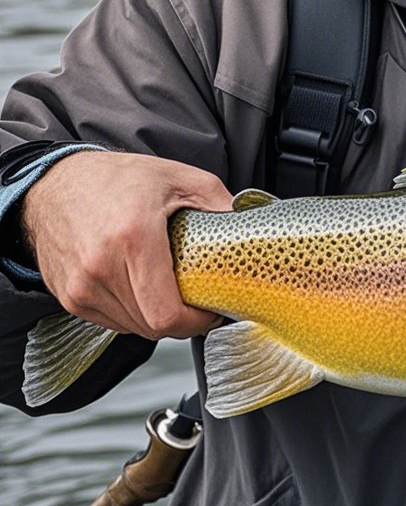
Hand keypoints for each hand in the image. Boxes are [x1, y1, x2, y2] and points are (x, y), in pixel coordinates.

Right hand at [21, 150, 233, 339]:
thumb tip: (249, 228)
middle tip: (196, 298)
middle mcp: (101, 267)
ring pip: (134, 328)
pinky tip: (141, 286)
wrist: (56, 182)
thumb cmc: (117, 178)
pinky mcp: (69, 297)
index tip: (210, 309)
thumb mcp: (180, 177)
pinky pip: (113, 322)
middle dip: (182, 319)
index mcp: (133, 238)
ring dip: (157, 316)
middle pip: (153, 326)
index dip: (196, 322)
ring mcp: (80, 286)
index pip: (166, 315)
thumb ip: (220, 204)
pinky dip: (133, 312)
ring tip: (168, 287)